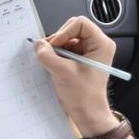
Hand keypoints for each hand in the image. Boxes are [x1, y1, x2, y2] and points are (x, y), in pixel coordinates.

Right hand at [35, 16, 118, 136]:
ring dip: (55, 50)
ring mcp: (87, 53)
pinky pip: (64, 50)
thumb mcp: (62, 72)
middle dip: (58, 41)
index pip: (80, 23)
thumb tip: (37, 44)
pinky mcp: (79, 61)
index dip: (63, 32)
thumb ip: (47, 55)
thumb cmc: (84, 96)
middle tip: (50, 54)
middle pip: (71, 30)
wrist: (87, 114)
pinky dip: (56, 57)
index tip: (55, 46)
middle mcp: (96, 46)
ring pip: (65, 40)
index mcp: (101, 44)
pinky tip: (54, 68)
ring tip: (53, 65)